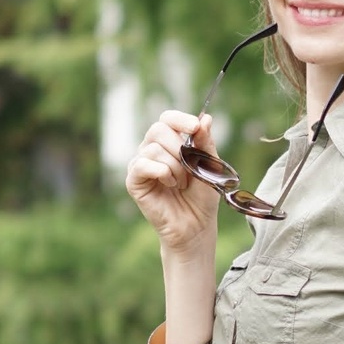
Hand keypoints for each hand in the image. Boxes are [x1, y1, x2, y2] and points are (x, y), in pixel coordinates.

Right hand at [125, 110, 220, 251]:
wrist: (197, 225)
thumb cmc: (202, 196)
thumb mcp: (209, 166)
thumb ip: (205, 143)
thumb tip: (205, 118)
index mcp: (170, 142)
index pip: (167, 119)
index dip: (180, 119)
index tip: (195, 127)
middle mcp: (151, 149)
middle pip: (158, 129)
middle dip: (180, 149)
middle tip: (190, 170)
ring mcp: (140, 164)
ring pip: (154, 148)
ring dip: (175, 167)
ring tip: (181, 184)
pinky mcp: (133, 180)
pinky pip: (142, 164)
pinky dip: (161, 172)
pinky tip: (170, 185)